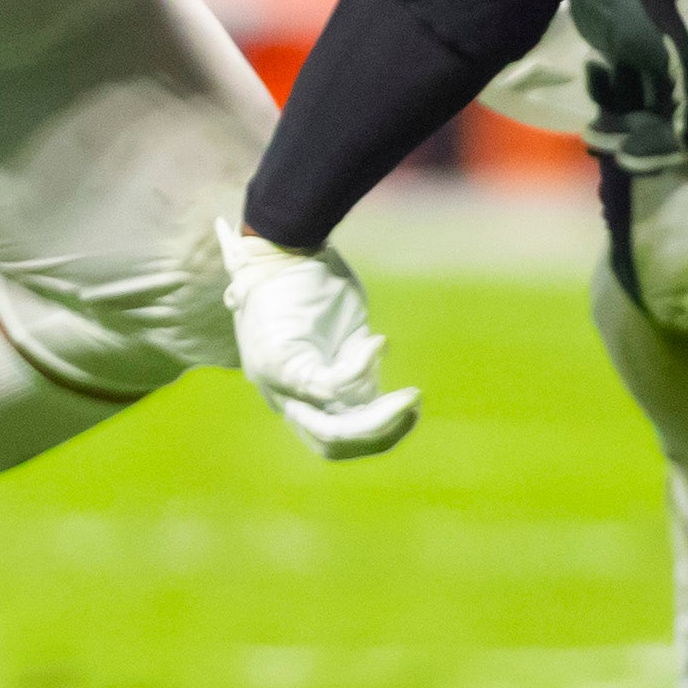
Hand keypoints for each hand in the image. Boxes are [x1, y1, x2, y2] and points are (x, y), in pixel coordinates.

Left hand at [217, 222, 418, 459]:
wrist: (281, 243)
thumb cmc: (312, 282)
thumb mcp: (343, 335)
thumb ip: (353, 370)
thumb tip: (375, 396)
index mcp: (295, 392)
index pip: (333, 437)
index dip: (377, 431)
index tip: (410, 406)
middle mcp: (280, 396)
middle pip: (332, 445)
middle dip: (381, 435)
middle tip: (412, 407)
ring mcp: (276, 384)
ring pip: (333, 428)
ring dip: (379, 417)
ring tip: (409, 397)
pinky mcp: (280, 364)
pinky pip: (331, 387)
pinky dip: (362, 368)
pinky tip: (379, 342)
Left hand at [566, 0, 687, 175]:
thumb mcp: (680, 35)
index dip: (667, 147)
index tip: (628, 156)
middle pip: (672, 120)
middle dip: (636, 134)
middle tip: (598, 137)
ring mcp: (663, 53)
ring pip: (646, 106)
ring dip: (619, 115)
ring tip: (591, 116)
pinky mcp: (632, 45)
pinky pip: (625, 84)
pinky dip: (608, 88)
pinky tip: (593, 68)